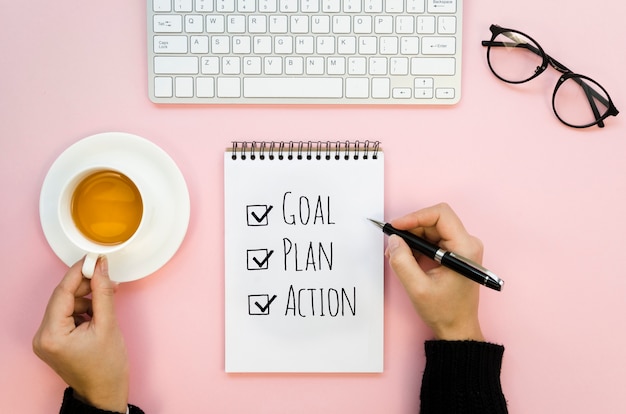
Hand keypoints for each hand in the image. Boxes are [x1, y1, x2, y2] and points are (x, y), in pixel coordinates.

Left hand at [33, 257, 128, 412]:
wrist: (105, 392)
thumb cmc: (107, 367)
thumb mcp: (108, 325)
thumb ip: (103, 293)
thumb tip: (101, 268)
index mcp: (52, 334)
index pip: (63, 292)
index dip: (79, 272)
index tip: (94, 258)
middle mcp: (42, 336)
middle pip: (63, 297)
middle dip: (86, 286)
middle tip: (107, 278)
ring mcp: (46, 339)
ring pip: (66, 305)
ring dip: (87, 298)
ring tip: (107, 299)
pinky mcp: (53, 341)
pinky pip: (66, 315)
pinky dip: (83, 309)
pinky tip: (98, 311)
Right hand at [385, 203, 484, 340]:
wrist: (458, 329)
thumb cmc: (444, 312)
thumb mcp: (417, 288)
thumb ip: (402, 261)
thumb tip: (394, 239)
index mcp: (465, 248)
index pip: (440, 215)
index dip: (415, 216)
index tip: (397, 226)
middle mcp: (467, 244)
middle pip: (434, 221)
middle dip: (411, 229)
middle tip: (392, 242)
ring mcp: (462, 248)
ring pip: (432, 229)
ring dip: (412, 238)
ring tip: (397, 254)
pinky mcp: (455, 253)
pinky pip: (433, 240)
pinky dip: (417, 245)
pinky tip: (406, 258)